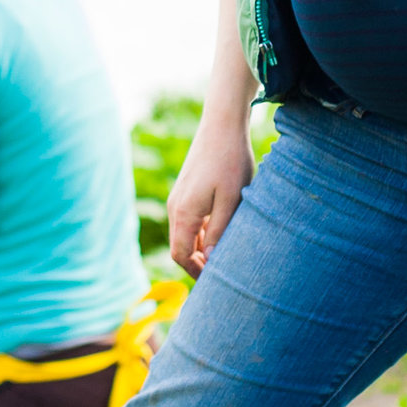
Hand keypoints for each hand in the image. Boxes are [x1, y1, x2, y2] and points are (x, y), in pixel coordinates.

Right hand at [166, 112, 255, 278]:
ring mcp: (179, 198)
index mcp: (183, 213)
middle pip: (180, 247)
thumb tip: (210, 260)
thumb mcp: (231, 200)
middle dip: (198, 263)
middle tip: (223, 273)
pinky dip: (201, 233)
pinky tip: (221, 232)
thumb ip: (219, 231)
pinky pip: (189, 221)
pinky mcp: (186, 190)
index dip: (196, 272)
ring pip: (185, 234)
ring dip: (201, 248)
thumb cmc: (230, 162)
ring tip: (225, 255)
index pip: (181, 255)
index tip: (216, 281)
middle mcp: (176, 207)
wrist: (222, 125)